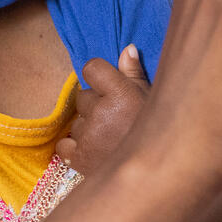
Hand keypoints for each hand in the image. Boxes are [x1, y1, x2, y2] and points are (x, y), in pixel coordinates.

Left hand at [55, 46, 148, 176]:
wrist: (157, 173)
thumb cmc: (156, 131)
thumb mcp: (150, 98)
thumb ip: (134, 73)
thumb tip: (126, 48)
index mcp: (120, 94)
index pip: (91, 68)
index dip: (99, 77)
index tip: (109, 87)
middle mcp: (102, 112)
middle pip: (83, 97)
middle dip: (96, 105)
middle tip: (116, 119)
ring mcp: (89, 136)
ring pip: (77, 122)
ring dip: (89, 128)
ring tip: (111, 138)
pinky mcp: (80, 158)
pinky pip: (64, 144)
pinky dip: (74, 148)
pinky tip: (93, 150)